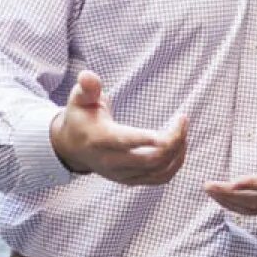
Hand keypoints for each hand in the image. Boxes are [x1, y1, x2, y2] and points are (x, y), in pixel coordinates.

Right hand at [49, 71, 187, 184]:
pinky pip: (160, 178)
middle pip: (151, 159)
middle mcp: (111, 162)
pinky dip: (175, 164)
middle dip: (174, 140)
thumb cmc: (81, 116)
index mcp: (99, 140)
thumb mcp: (79, 99)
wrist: (72, 147)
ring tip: (183, 130)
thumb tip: (87, 75)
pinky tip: (180, 145)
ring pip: (159, 171)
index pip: (127, 142)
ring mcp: (122, 175)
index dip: (149, 138)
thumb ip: (87, 87)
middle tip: (183, 120)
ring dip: (178, 151)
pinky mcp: (131, 181)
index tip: (174, 124)